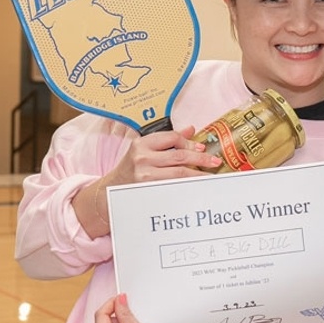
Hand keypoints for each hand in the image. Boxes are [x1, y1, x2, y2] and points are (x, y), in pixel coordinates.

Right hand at [76, 126, 220, 236]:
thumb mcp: (144, 151)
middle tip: (214, 162)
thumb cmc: (130, 170)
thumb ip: (167, 141)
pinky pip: (174, 187)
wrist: (109, 193)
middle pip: (179, 157)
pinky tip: (197, 187)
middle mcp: (142, 158)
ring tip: (210, 176)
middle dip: (200, 159)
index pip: (172, 138)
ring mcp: (144, 176)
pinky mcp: (147, 191)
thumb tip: (191, 129)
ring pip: (179, 174)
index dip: (189, 143)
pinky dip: (187, 186)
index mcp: (142, 144)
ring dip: (198, 175)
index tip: (202, 148)